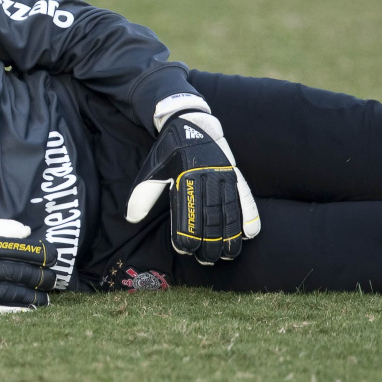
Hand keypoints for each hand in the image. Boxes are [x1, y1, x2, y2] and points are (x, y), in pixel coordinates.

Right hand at [0, 219, 57, 311]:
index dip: (41, 253)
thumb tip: (27, 232)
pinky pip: (4, 309)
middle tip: (54, 277)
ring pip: (16, 293)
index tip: (55, 254)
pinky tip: (32, 307)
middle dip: (43, 276)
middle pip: (22, 272)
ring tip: (47, 295)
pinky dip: (21, 309)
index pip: (20, 250)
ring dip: (36, 294)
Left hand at [125, 111, 260, 263]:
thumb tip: (132, 219)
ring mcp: (223, 176)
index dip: (186, 235)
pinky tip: (249, 233)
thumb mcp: (151, 169)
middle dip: (209, 243)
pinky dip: (248, 215)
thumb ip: (142, 194)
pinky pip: (244, 197)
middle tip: (206, 260)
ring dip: (230, 236)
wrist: (189, 121)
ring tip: (228, 255)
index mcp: (185, 178)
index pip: (188, 216)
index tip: (184, 249)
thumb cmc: (168, 150)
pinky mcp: (233, 173)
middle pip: (211, 219)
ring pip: (229, 212)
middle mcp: (206, 178)